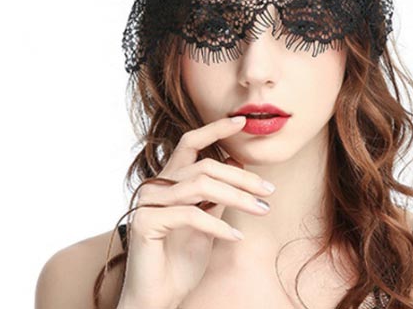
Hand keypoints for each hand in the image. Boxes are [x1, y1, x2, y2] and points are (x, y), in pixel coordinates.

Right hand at [115, 115, 275, 308]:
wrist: (159, 299)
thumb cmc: (182, 261)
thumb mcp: (208, 221)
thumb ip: (217, 194)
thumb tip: (237, 161)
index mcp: (169, 180)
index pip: (191, 142)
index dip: (216, 129)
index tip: (243, 121)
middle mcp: (156, 185)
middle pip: (205, 165)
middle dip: (242, 176)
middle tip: (269, 190)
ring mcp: (148, 202)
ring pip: (200, 185)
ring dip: (237, 196)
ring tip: (261, 209)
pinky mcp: (144, 222)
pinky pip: (190, 215)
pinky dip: (218, 224)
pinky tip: (236, 235)